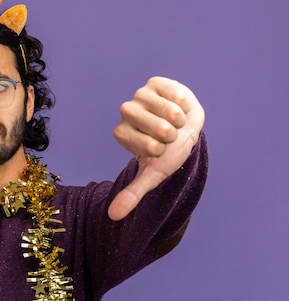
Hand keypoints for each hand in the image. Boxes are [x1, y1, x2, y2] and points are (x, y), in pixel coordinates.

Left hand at [108, 76, 204, 220]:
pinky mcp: (156, 83)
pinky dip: (183, 103)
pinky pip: (173, 93)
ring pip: (163, 108)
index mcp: (122, 133)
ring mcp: (141, 96)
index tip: (158, 150)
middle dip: (166, 133)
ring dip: (177, 119)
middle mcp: (127, 112)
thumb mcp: (153, 174)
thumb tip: (113, 217)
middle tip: (169, 136)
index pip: (134, 139)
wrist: (187, 133)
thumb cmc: (168, 154)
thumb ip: (133, 194)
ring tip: (176, 123)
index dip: (153, 147)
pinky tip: (179, 107)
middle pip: (149, 123)